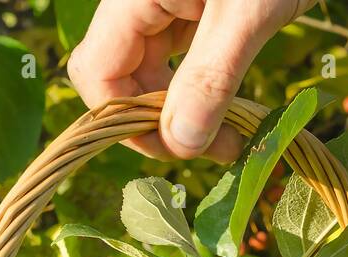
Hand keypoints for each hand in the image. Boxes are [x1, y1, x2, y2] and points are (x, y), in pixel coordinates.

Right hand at [68, 0, 313, 161]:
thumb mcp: (250, 12)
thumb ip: (211, 78)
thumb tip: (181, 145)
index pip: (97, 74)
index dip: (130, 123)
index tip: (183, 150)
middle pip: (122, 76)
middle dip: (162, 121)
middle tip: (221, 149)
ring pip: (151, 69)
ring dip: (186, 109)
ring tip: (236, 133)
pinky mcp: (195, 2)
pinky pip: (181, 53)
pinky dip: (204, 85)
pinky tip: (236, 101)